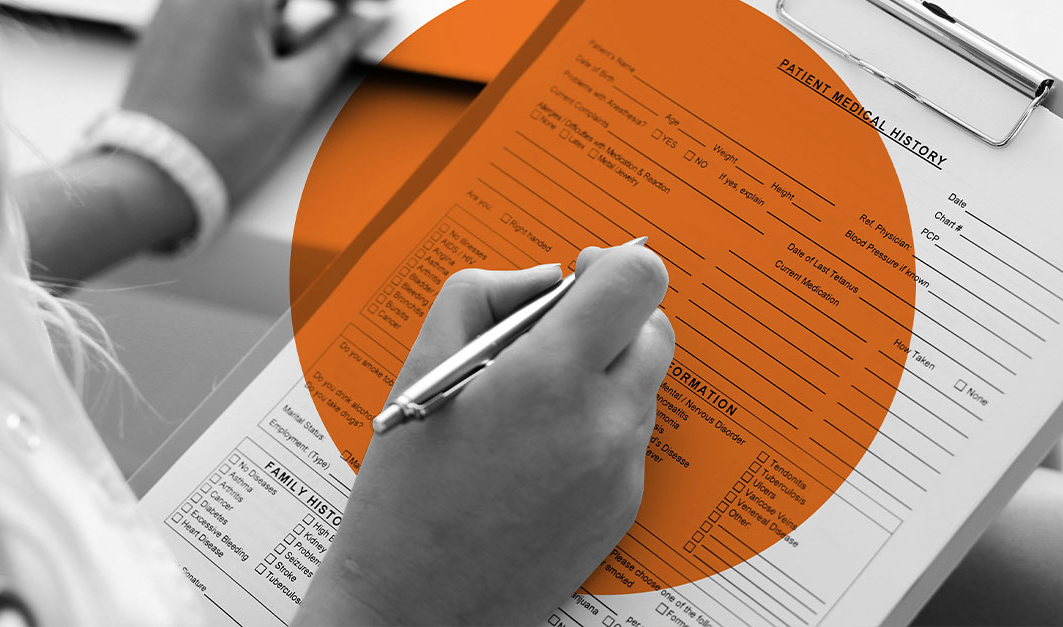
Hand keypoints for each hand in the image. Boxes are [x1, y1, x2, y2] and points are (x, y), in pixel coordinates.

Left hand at [121, 0, 384, 203]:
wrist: (155, 172)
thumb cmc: (215, 140)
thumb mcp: (292, 93)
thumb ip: (334, 47)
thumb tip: (362, 24)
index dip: (347, 1)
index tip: (368, 10)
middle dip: (308, 13)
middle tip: (337, 30)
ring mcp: (177, 4)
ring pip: (249, 5)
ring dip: (278, 20)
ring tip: (285, 61)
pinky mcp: (167, 23)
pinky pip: (219, 10)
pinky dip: (247, 25)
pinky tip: (255, 63)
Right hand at [296, 245, 673, 624]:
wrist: (417, 609)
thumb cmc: (406, 493)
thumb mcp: (421, 365)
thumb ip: (485, 292)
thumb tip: (546, 279)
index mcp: (550, 377)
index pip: (637, 280)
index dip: (611, 265)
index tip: (579, 278)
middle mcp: (603, 423)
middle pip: (655, 328)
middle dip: (611, 319)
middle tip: (552, 341)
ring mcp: (621, 471)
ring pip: (645, 384)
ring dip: (605, 373)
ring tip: (533, 405)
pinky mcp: (625, 507)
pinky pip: (631, 437)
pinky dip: (599, 424)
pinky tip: (540, 451)